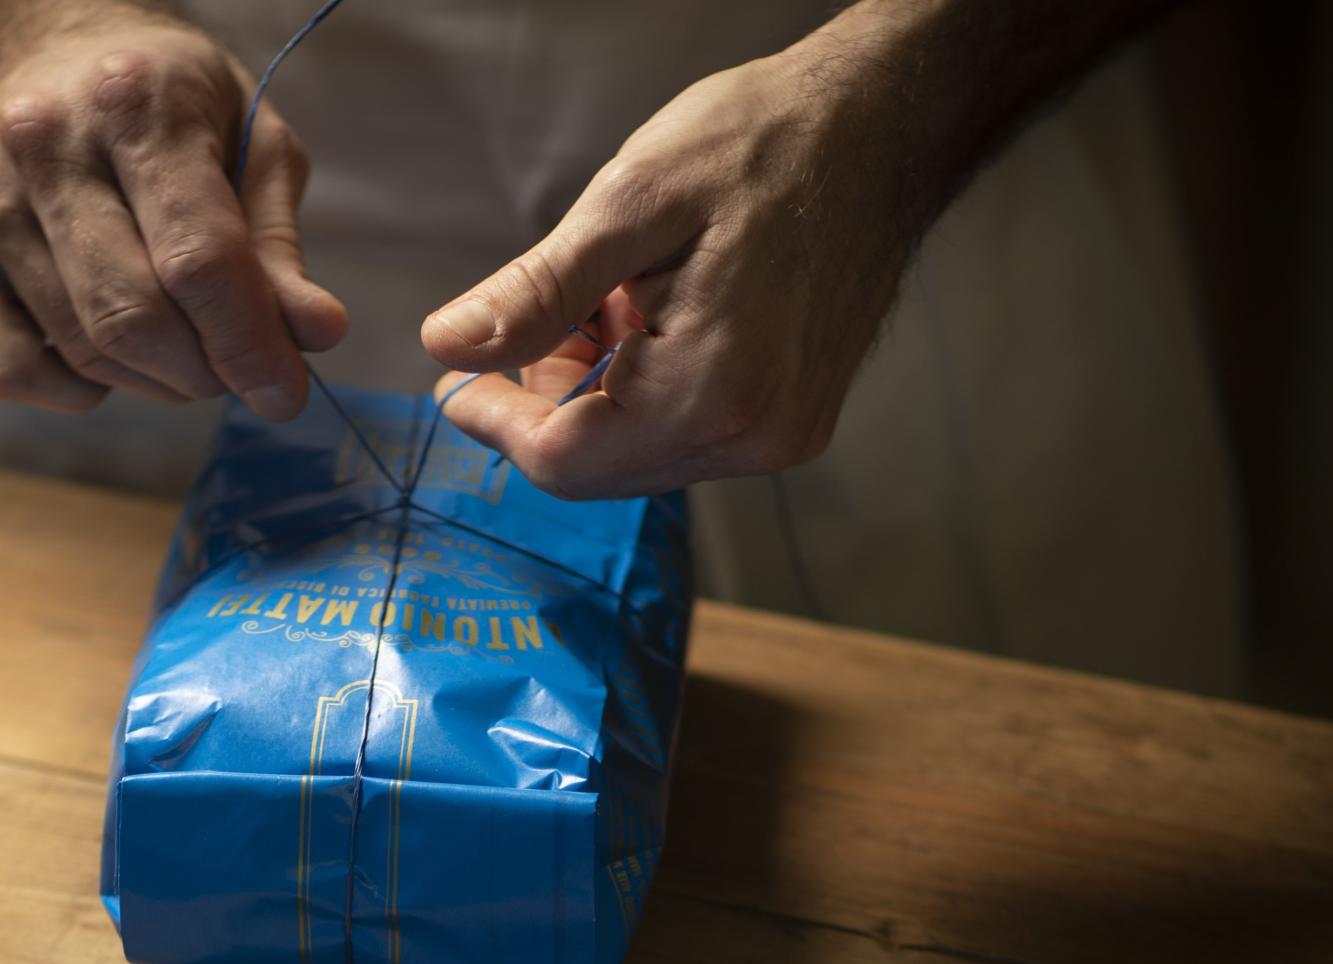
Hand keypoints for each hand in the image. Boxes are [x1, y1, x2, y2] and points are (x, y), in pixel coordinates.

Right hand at [0, 2, 345, 416]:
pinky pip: (11, 371)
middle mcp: (42, 140)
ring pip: (82, 353)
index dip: (250, 347)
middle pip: (134, 319)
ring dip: (151, 382)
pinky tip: (103, 348)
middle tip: (232, 369)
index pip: (200, 261)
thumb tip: (317, 334)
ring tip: (179, 347)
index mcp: (135, 102)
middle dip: (202, 373)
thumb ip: (279, 249)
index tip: (284, 392)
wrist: (49, 55)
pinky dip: (75, 389)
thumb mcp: (253, 148)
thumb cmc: (171, 110)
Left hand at [420, 32, 938, 496]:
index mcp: (712, 393)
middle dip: (544, 408)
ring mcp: (778, 438)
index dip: (494, 423)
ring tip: (598, 306)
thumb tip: (448, 347)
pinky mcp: (791, 423)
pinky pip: (684, 437)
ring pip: (637, 456)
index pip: (564, 460)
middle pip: (599, 468)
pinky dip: (640, 395)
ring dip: (592, 399)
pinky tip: (641, 323)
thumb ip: (535, 292)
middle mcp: (752, 438)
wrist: (885, 125)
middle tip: (524, 329)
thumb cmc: (767, 142)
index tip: (454, 380)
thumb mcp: (631, 202)